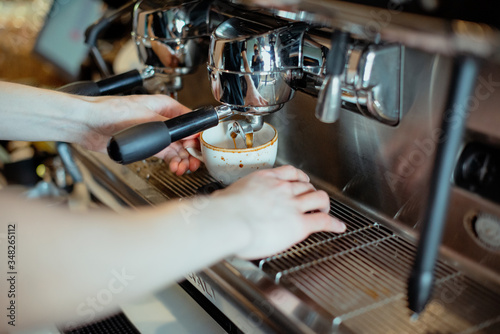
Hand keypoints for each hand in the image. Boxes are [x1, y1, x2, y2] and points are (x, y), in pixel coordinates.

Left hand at [81, 94, 200, 174]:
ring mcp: (154, 134)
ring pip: (177, 150)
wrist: (89, 124)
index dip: (198, 136)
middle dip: (191, 152)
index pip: (189, 122)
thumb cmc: (111, 110)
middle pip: (185, 138)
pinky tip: (174, 168)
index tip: (202, 148)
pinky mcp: (146, 146)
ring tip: (182, 168)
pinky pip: (166, 156)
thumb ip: (170, 127)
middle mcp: (162, 120)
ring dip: (182, 160)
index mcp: (166, 106)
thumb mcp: (147, 116)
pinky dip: (172, 163)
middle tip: (193, 163)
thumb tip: (190, 132)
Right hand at [214, 165, 345, 258]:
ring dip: (324, 204)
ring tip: (325, 210)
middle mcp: (282, 189)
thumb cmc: (222, 212)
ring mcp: (293, 205)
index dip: (299, 178)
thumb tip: (218, 203)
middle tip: (312, 198)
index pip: (289, 173)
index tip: (300, 181)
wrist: (228, 222)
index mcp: (265, 179)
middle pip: (306, 185)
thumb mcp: (225, 196)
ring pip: (318, 198)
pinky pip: (323, 221)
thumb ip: (229, 198)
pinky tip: (338, 227)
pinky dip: (334, 224)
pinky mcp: (299, 224)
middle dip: (311, 191)